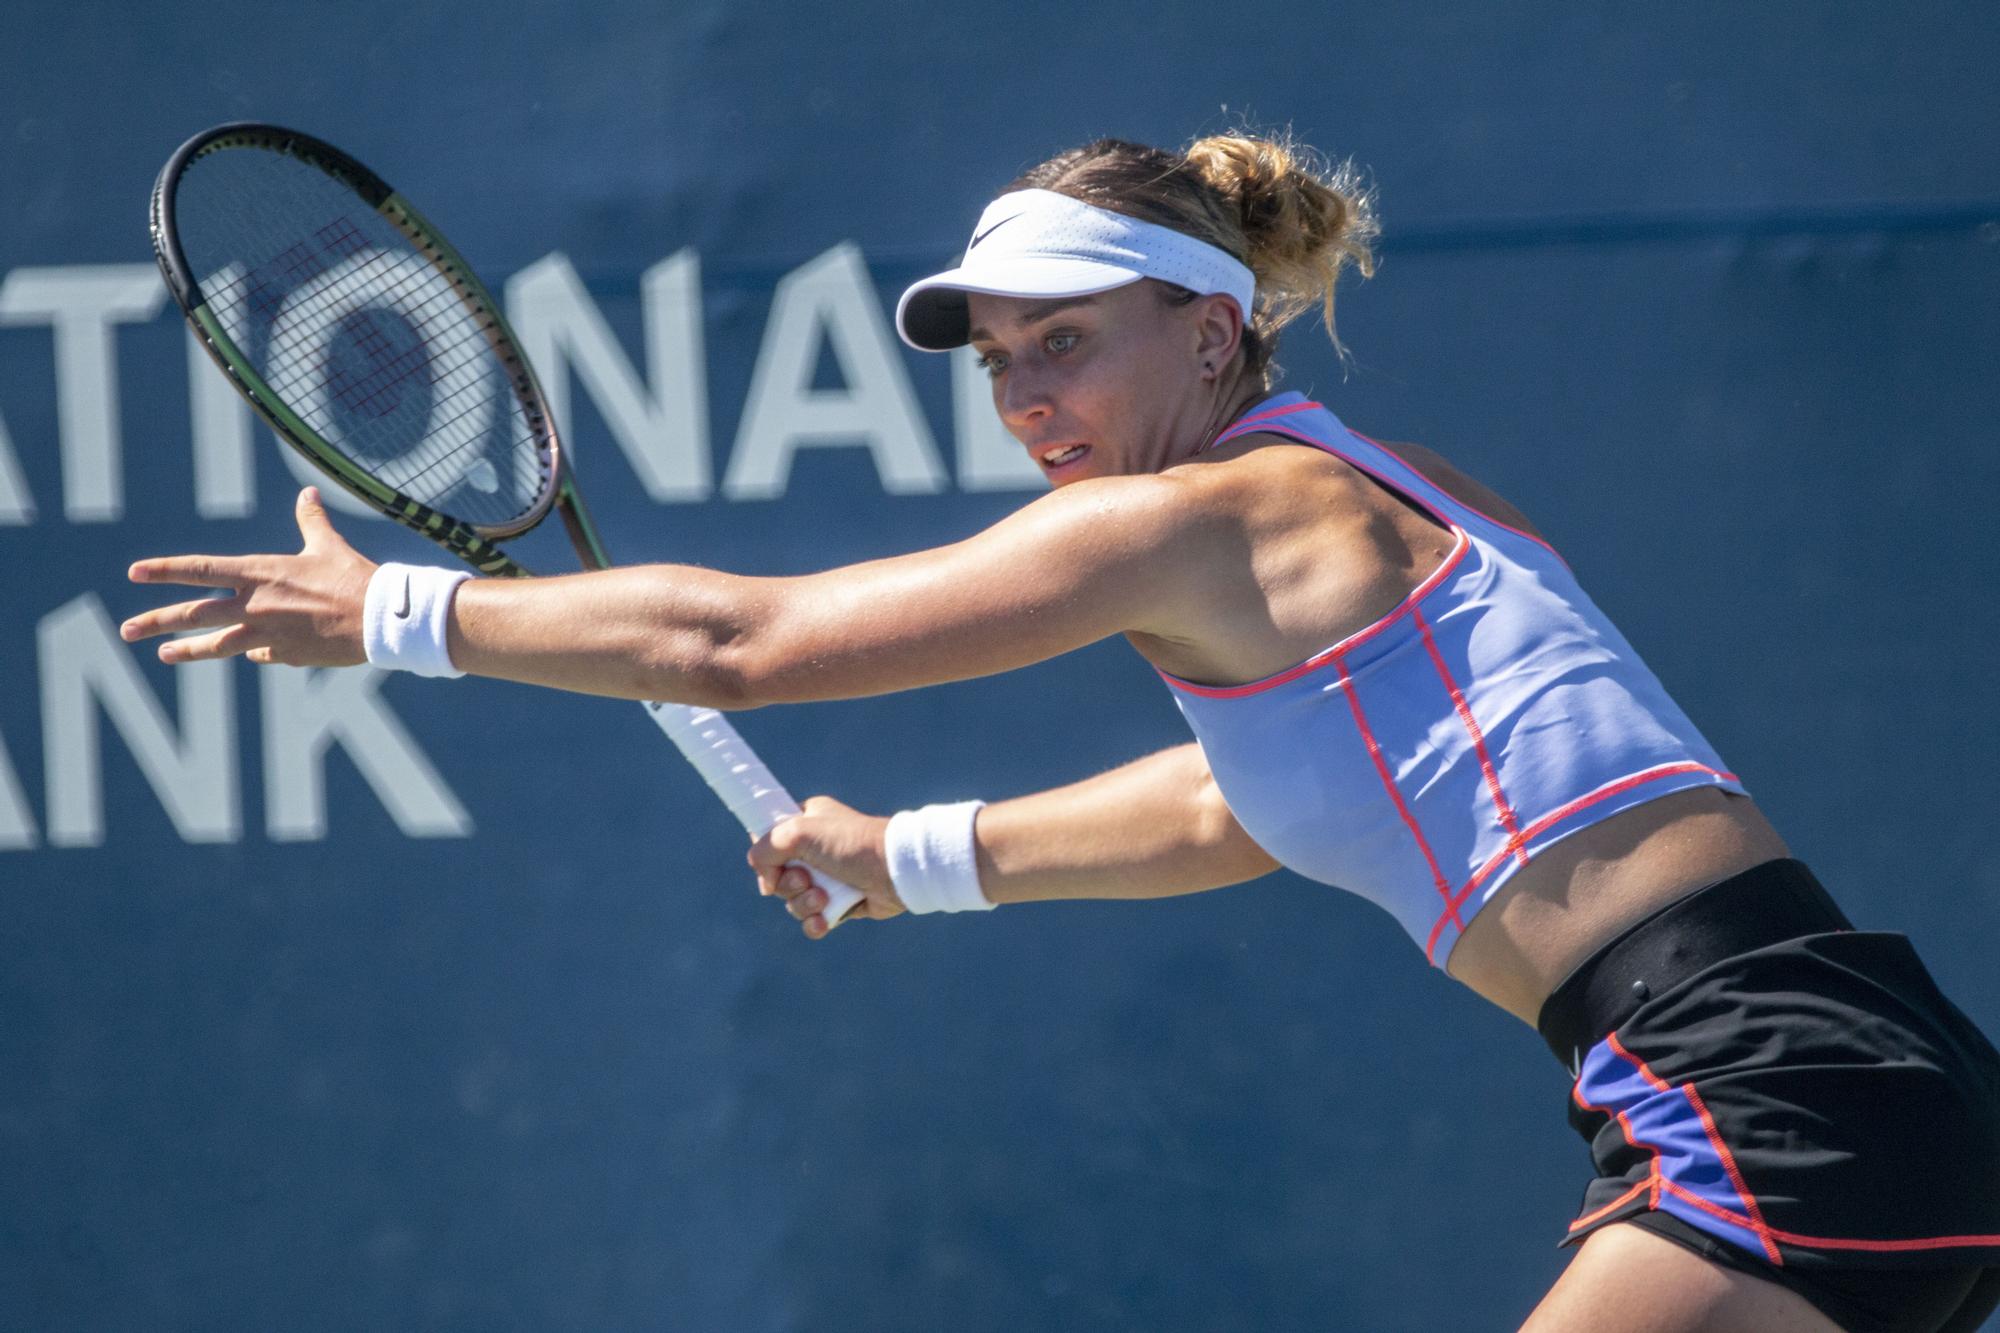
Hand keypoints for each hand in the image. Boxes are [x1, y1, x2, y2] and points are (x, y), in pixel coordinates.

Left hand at [123, 487, 375, 666]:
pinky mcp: (286, 656)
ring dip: (187, 650)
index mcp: (260, 574)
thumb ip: (310, 520)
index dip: (165, 570)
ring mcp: (267, 635)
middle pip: (194, 615)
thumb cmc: (355, 577)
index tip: (135, 573)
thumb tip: (307, 493)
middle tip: (128, 630)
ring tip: (164, 653)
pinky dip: (257, 651)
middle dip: (157, 622)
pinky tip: (258, 653)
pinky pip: (262, 654)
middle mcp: (255, 606)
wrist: (380, 618)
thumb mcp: (328, 546)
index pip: (200, 570)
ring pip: (216, 645)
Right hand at [747, 795, 902, 938]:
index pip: (770, 839)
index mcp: (806, 822)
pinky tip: (826, 920)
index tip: (770, 867)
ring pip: (794, 901)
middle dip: (788, 886)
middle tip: (806, 880)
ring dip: (804, 905)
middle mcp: (815, 849)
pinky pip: (814, 919)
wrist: (896, 871)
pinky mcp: (841, 902)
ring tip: (823, 899)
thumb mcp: (799, 832)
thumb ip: (766, 847)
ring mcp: (828, 877)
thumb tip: (764, 879)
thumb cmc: (852, 844)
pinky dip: (816, 923)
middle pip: (778, 876)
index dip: (765, 858)